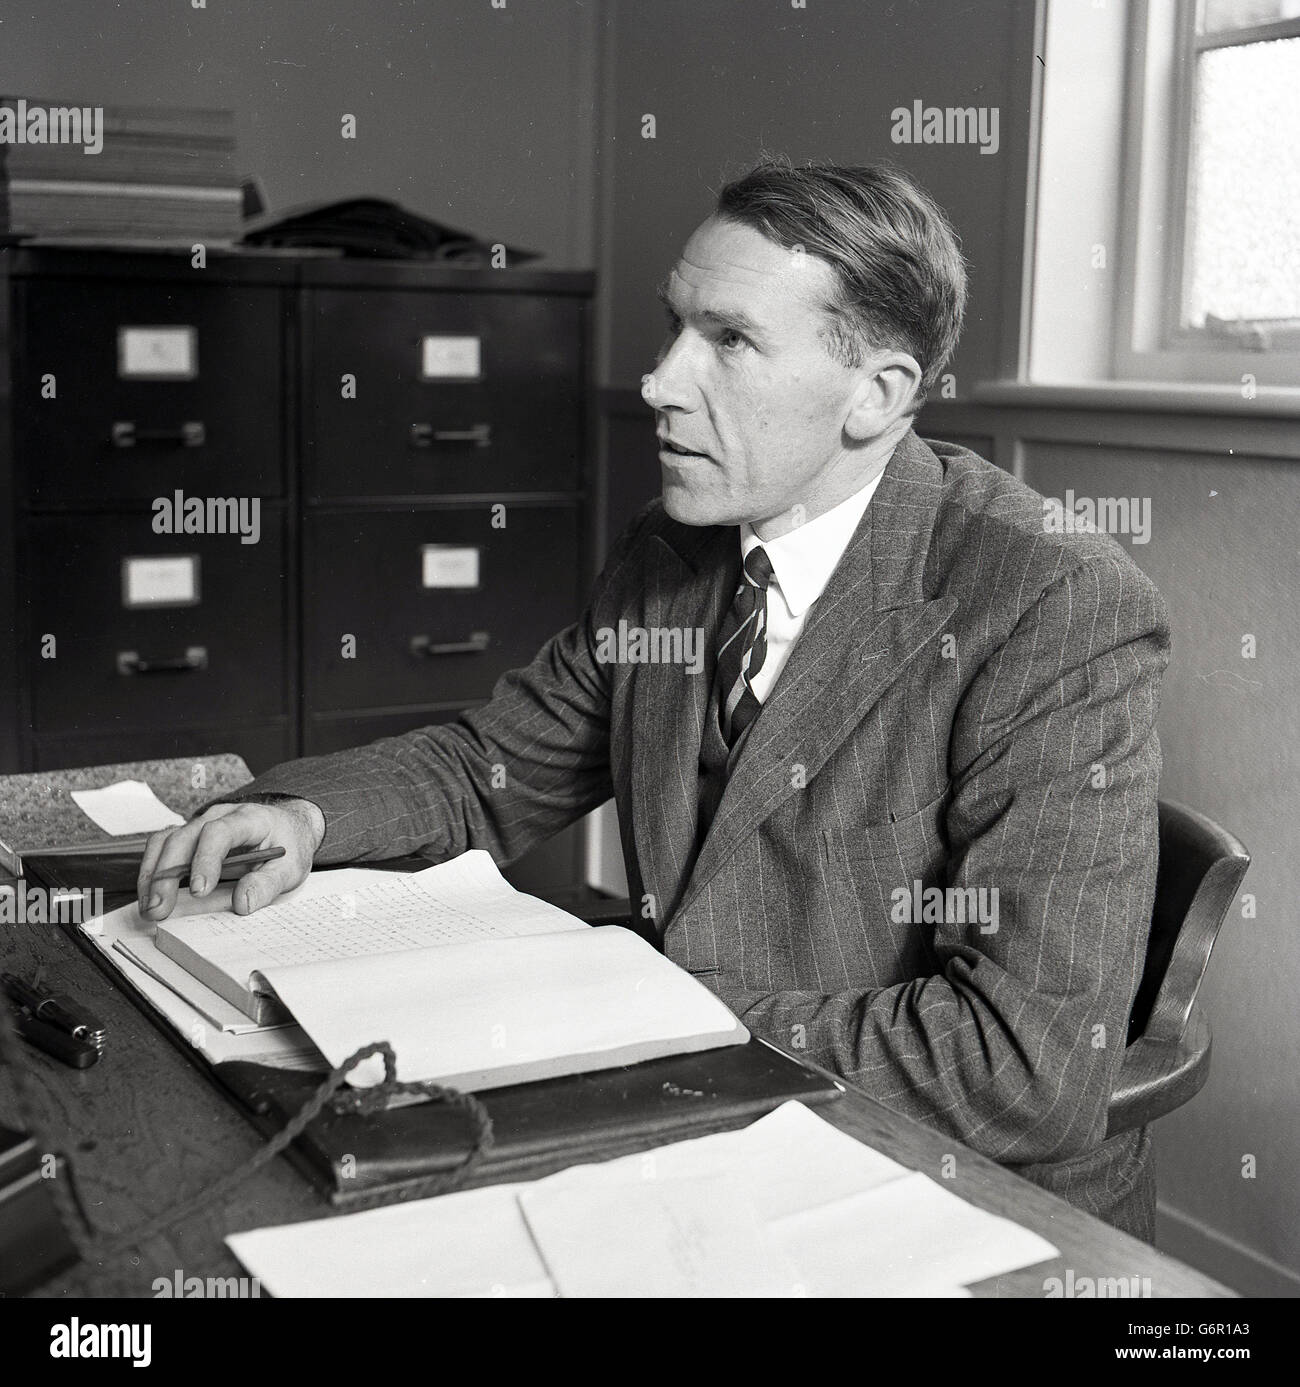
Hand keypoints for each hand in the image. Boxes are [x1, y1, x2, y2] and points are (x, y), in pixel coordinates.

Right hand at [137, 799, 325, 920]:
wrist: (288, 828)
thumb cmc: (288, 846)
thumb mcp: (291, 868)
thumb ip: (268, 885)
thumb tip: (242, 903)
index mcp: (249, 818)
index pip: (219, 832)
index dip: (205, 860)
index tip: (200, 890)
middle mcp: (219, 816)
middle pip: (184, 837)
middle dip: (167, 873)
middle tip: (160, 907)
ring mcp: (201, 824)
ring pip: (166, 840)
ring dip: (152, 874)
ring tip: (150, 907)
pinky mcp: (191, 837)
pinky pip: (163, 848)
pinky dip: (153, 872)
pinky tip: (150, 896)